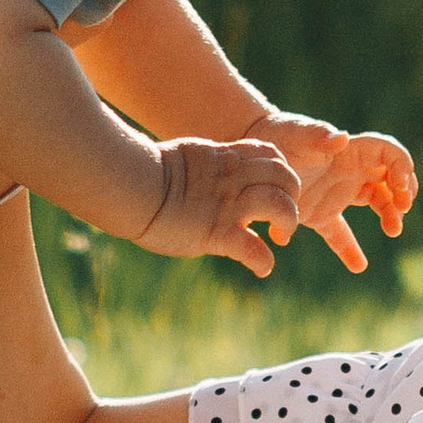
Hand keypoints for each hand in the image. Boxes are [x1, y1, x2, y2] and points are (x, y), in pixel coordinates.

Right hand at [136, 136, 303, 278]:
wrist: (129, 188)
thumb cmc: (144, 177)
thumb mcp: (184, 162)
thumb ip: (207, 167)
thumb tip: (206, 176)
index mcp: (226, 160)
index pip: (271, 154)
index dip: (281, 170)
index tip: (274, 189)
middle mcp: (234, 180)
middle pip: (285, 176)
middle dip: (292, 196)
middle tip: (282, 217)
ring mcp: (228, 205)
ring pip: (281, 206)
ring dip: (289, 223)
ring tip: (281, 236)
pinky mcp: (218, 232)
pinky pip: (254, 249)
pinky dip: (263, 261)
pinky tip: (262, 269)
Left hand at [257, 114, 417, 274]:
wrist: (254, 151)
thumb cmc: (280, 135)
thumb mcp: (297, 133)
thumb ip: (318, 135)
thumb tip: (342, 138)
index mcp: (351, 150)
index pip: (389, 153)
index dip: (402, 168)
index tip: (401, 188)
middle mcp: (351, 171)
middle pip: (391, 180)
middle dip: (403, 193)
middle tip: (401, 210)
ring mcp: (339, 192)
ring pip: (377, 203)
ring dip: (390, 215)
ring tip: (393, 230)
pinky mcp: (322, 213)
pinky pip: (340, 233)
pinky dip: (349, 249)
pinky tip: (359, 266)